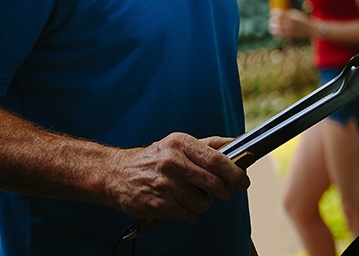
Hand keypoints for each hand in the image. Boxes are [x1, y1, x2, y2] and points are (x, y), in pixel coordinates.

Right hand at [108, 132, 249, 222]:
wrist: (115, 174)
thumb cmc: (153, 159)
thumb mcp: (178, 144)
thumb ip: (208, 145)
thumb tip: (238, 143)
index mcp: (180, 143)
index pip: (216, 159)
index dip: (234, 172)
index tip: (243, 180)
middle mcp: (172, 162)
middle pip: (213, 183)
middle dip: (225, 192)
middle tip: (224, 192)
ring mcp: (164, 184)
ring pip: (203, 203)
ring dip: (203, 203)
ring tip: (190, 195)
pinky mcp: (158, 204)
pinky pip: (189, 215)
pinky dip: (189, 213)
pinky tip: (179, 203)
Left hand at [269, 8, 311, 40]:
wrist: (311, 29)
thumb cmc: (304, 20)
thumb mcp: (297, 14)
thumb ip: (288, 13)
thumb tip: (279, 12)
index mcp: (291, 17)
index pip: (279, 14)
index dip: (274, 13)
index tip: (272, 12)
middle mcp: (290, 24)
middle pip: (277, 22)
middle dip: (272, 20)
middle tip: (271, 18)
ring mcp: (290, 31)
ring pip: (277, 29)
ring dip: (272, 27)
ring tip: (271, 25)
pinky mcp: (290, 36)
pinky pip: (280, 35)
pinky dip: (275, 33)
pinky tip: (274, 32)